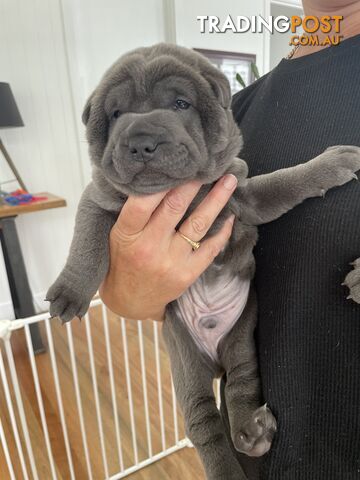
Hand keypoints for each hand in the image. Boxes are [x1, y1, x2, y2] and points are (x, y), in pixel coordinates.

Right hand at [99, 174, 237, 320]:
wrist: (130, 300)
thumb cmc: (123, 261)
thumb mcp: (117, 234)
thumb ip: (134, 212)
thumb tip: (157, 178)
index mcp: (127, 233)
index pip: (142, 202)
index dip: (162, 182)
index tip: (178, 164)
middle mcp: (148, 247)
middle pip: (175, 207)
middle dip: (194, 182)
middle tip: (209, 165)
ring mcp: (170, 261)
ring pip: (198, 223)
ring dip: (216, 199)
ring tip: (229, 182)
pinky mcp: (187, 274)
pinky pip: (210, 248)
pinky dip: (222, 231)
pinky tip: (230, 217)